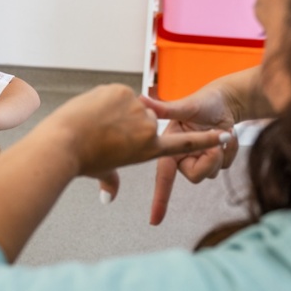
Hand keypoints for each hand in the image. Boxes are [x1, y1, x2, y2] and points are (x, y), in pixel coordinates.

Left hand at [35, 84, 228, 201]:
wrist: (64, 141)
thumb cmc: (82, 160)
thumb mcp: (102, 172)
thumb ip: (111, 182)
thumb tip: (109, 197)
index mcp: (148, 149)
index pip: (184, 143)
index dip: (206, 140)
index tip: (226, 134)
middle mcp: (149, 130)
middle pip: (142, 122)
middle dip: (125, 125)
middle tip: (101, 133)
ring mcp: (137, 109)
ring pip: (130, 105)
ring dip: (116, 111)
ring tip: (94, 124)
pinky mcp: (124, 92)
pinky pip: (117, 93)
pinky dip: (107, 98)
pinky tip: (93, 109)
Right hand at [140, 91, 238, 224]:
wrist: (225, 101)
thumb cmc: (203, 101)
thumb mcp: (184, 105)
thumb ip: (164, 108)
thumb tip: (142, 99)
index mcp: (170, 148)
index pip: (163, 178)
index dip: (159, 200)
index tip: (154, 221)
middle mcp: (182, 157)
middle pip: (196, 177)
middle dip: (210, 159)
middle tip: (217, 138)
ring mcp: (199, 161)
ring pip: (212, 173)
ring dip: (221, 152)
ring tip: (220, 132)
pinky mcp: (214, 161)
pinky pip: (225, 166)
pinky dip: (230, 150)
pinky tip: (226, 136)